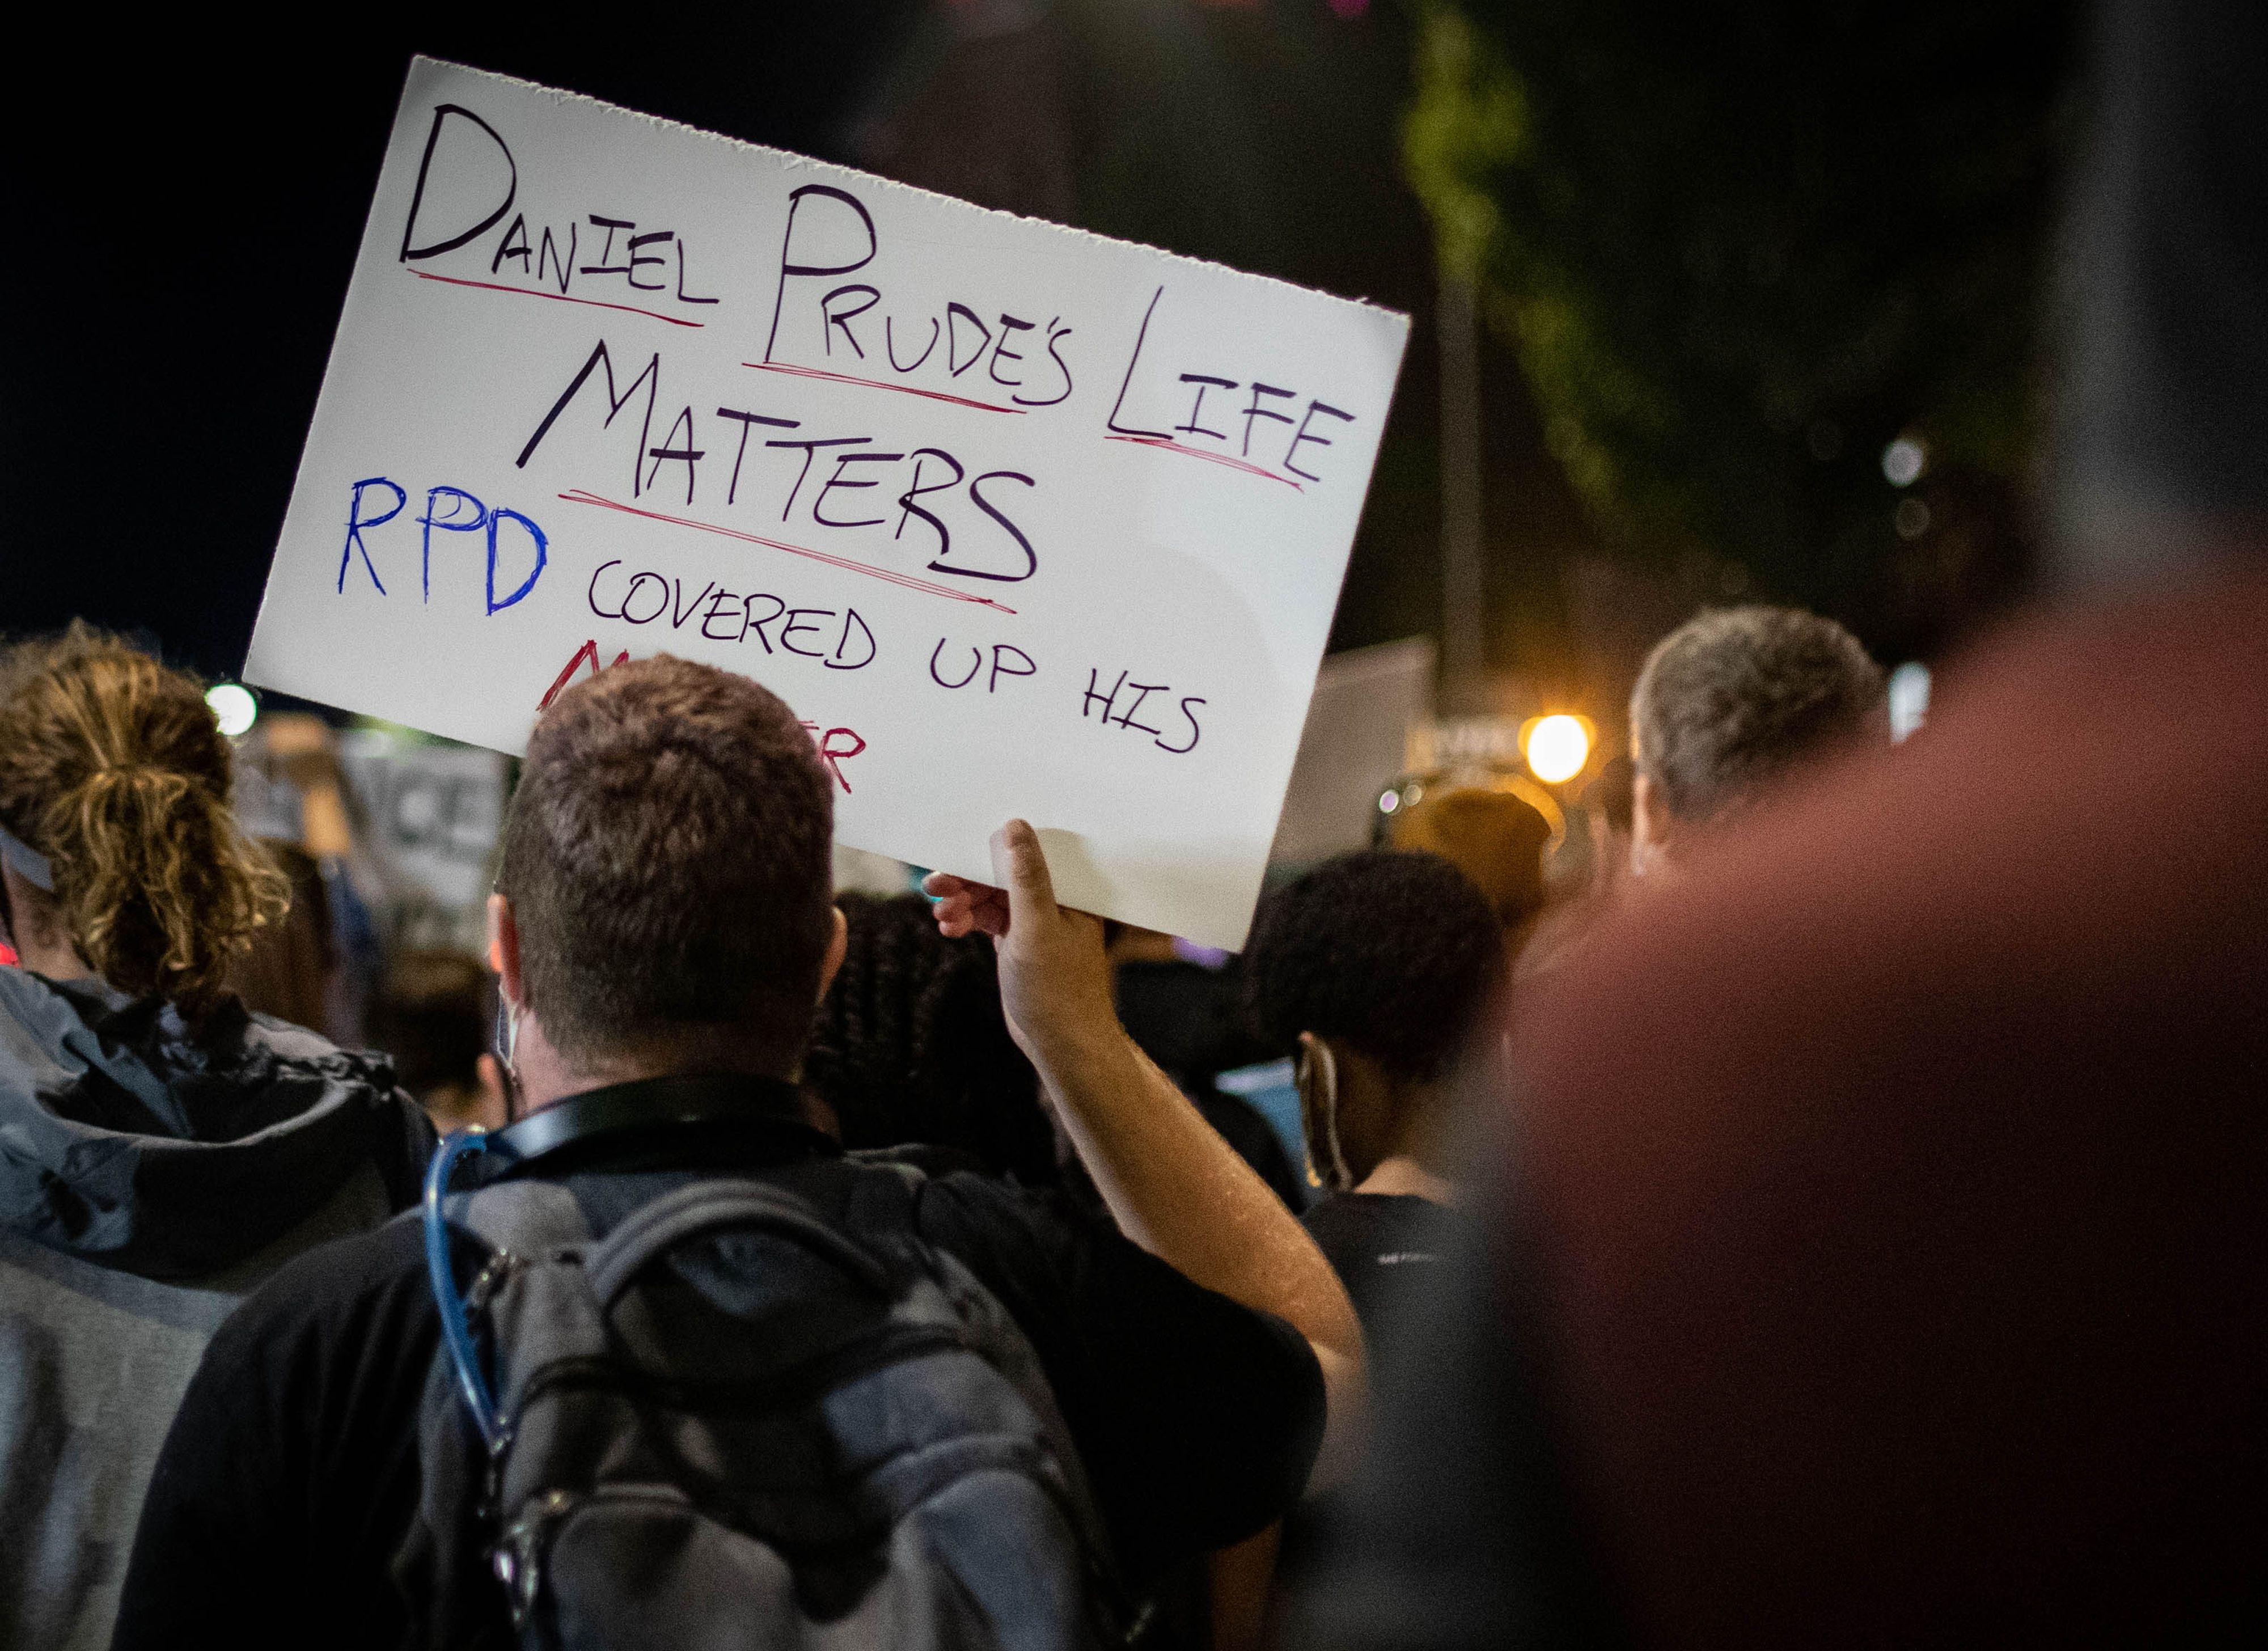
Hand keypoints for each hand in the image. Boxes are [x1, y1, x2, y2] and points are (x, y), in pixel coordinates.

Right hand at [923, 821, 1116, 1067]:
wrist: (1061, 1042)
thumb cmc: (1059, 990)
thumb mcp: (1037, 926)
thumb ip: (1025, 877)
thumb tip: (1015, 827)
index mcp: (1069, 891)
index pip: (1028, 854)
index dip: (992, 848)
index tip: (957, 847)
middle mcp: (1053, 901)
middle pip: (1002, 875)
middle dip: (967, 878)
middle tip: (935, 883)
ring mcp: (1033, 922)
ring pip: (990, 898)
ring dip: (962, 901)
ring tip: (941, 914)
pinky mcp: (1017, 942)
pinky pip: (986, 919)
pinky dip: (966, 921)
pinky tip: (949, 928)